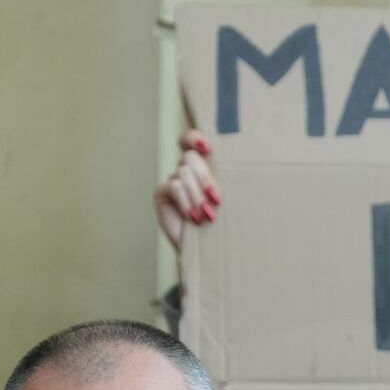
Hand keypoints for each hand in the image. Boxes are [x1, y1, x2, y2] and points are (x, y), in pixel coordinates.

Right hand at [154, 129, 220, 250]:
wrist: (207, 250)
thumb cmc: (223, 224)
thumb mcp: (226, 198)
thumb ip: (224, 179)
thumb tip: (228, 161)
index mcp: (203, 166)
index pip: (191, 140)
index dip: (194, 138)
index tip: (207, 149)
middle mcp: (186, 170)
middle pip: (190, 157)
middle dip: (205, 179)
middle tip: (217, 200)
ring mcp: (172, 180)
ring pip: (183, 172)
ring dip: (197, 196)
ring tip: (207, 216)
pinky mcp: (161, 193)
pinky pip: (174, 186)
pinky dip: (186, 202)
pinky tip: (193, 218)